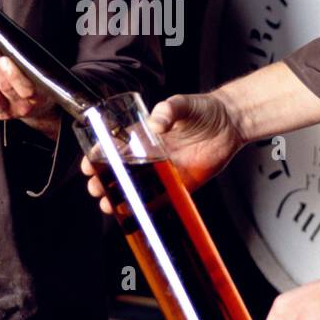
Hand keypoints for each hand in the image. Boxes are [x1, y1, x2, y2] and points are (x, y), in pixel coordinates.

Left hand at [0, 37, 59, 139]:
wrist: (35, 107)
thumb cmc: (36, 82)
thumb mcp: (39, 72)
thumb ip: (27, 61)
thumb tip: (6, 43)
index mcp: (37, 97)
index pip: (26, 88)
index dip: (13, 74)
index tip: (4, 58)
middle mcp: (20, 107)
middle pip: (4, 86)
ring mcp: (4, 112)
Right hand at [81, 88, 244, 213]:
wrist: (230, 122)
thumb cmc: (204, 109)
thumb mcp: (183, 104)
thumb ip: (169, 110)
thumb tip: (157, 122)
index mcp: (145, 134)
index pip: (115, 146)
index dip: (100, 156)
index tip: (89, 165)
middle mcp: (151, 154)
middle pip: (122, 171)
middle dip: (104, 180)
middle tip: (95, 189)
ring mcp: (165, 170)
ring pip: (138, 188)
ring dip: (122, 198)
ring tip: (108, 206)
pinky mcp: (183, 183)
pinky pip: (164, 199)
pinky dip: (150, 208)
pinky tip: (137, 216)